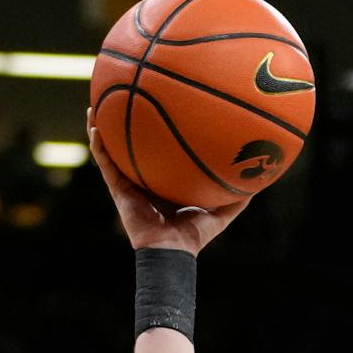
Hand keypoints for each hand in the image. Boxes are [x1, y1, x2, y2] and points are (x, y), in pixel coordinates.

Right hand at [87, 107, 247, 254]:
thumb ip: (235, 199)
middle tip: (125, 101)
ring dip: (101, 128)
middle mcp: (144, 180)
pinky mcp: (118, 189)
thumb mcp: (220, 214)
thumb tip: (258, 182)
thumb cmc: (193, 237)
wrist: (172, 251)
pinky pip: (105, 163)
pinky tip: (95, 125)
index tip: (160, 115)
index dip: (157, 139)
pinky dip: (98, 145)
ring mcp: (128, 184)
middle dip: (126, 127)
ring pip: (111, 150)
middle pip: (132, 148)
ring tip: (95, 105)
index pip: (160, 157)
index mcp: (164, 184)